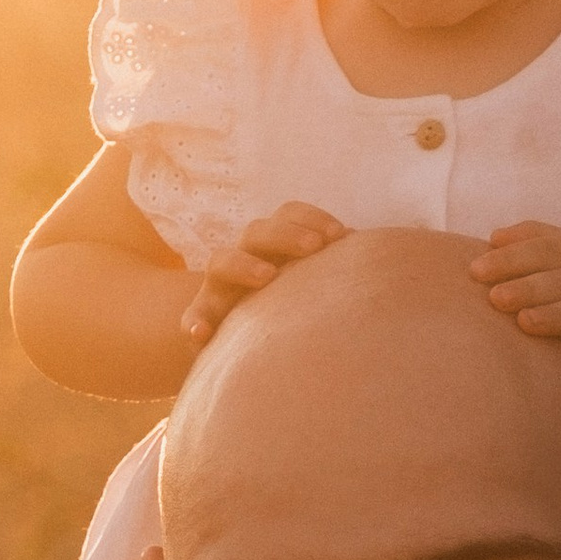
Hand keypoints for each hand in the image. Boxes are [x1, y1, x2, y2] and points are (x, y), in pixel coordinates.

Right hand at [181, 204, 345, 345]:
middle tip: (314, 247)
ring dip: (243, 265)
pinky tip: (201, 333)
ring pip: (221, 262)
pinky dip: (194, 322)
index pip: (287, 215)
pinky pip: (191, 318)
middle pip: (256, 232)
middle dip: (285, 235)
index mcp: (273, 245)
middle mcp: (244, 258)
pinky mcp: (201, 320)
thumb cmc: (291, 307)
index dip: (311, 218)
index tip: (341, 234)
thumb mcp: (310, 283)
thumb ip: (333, 266)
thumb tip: (368, 248)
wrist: (242, 344)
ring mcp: (218, 287)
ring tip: (266, 277)